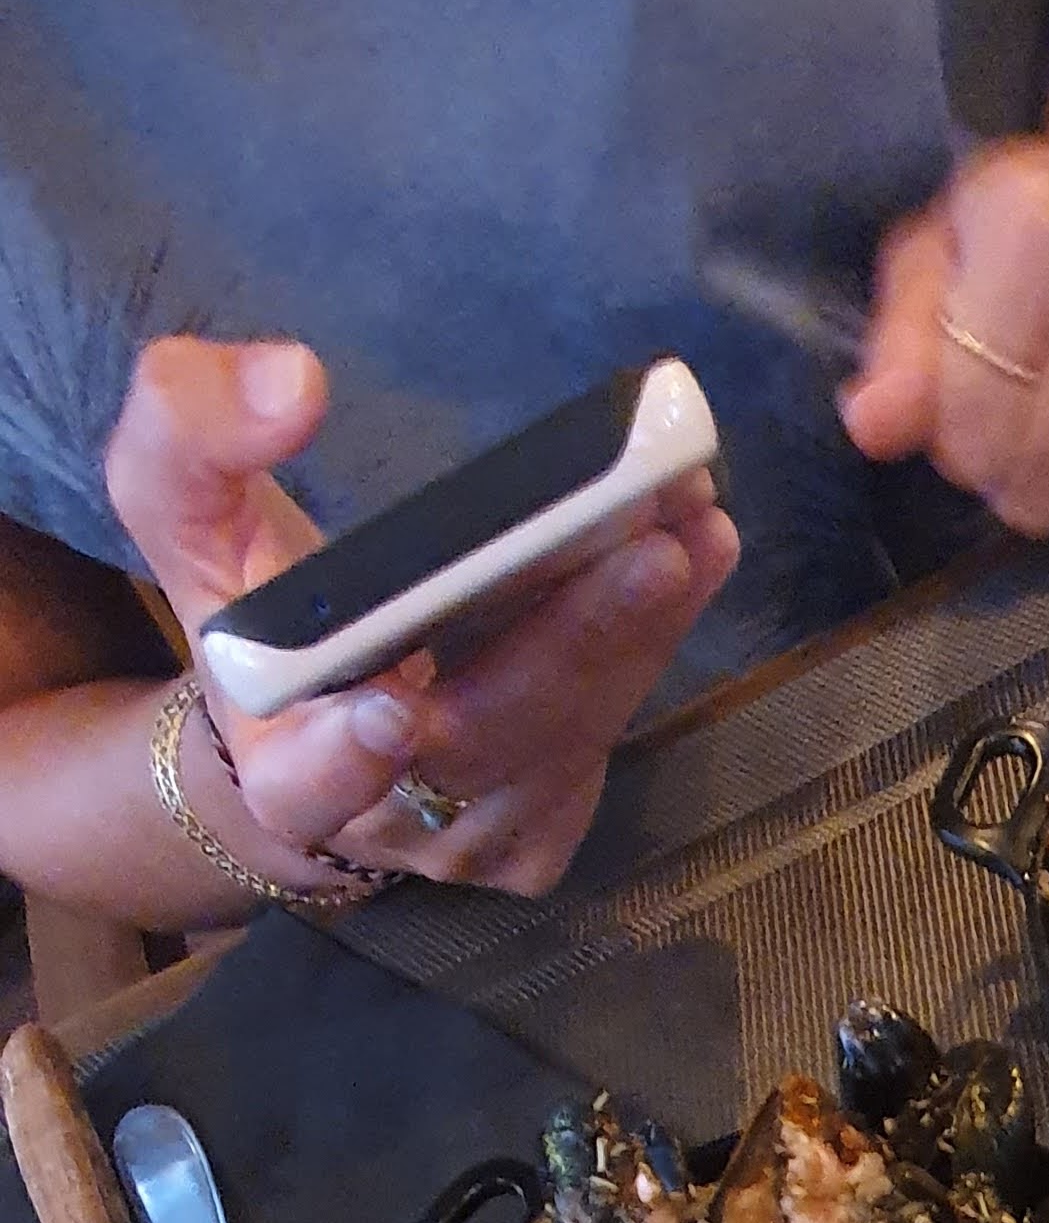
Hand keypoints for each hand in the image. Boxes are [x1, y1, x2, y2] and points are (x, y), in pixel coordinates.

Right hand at [104, 338, 739, 896]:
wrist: (300, 724)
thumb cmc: (246, 609)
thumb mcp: (179, 510)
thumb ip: (190, 435)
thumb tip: (290, 384)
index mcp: (283, 766)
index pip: (311, 781)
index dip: (347, 753)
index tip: (387, 705)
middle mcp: (387, 819)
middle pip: (489, 742)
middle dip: (575, 644)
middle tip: (653, 545)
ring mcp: (477, 838)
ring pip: (570, 737)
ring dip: (642, 628)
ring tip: (695, 519)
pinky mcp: (545, 825)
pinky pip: (606, 737)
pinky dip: (650, 643)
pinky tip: (691, 556)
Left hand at [840, 57, 1048, 554]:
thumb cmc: (1037, 215)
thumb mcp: (944, 249)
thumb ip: (901, 342)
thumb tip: (871, 429)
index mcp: (1033, 232)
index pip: (971, 424)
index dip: (959, 449)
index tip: (971, 422)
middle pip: (1038, 474)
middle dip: (1013, 484)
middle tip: (1021, 447)